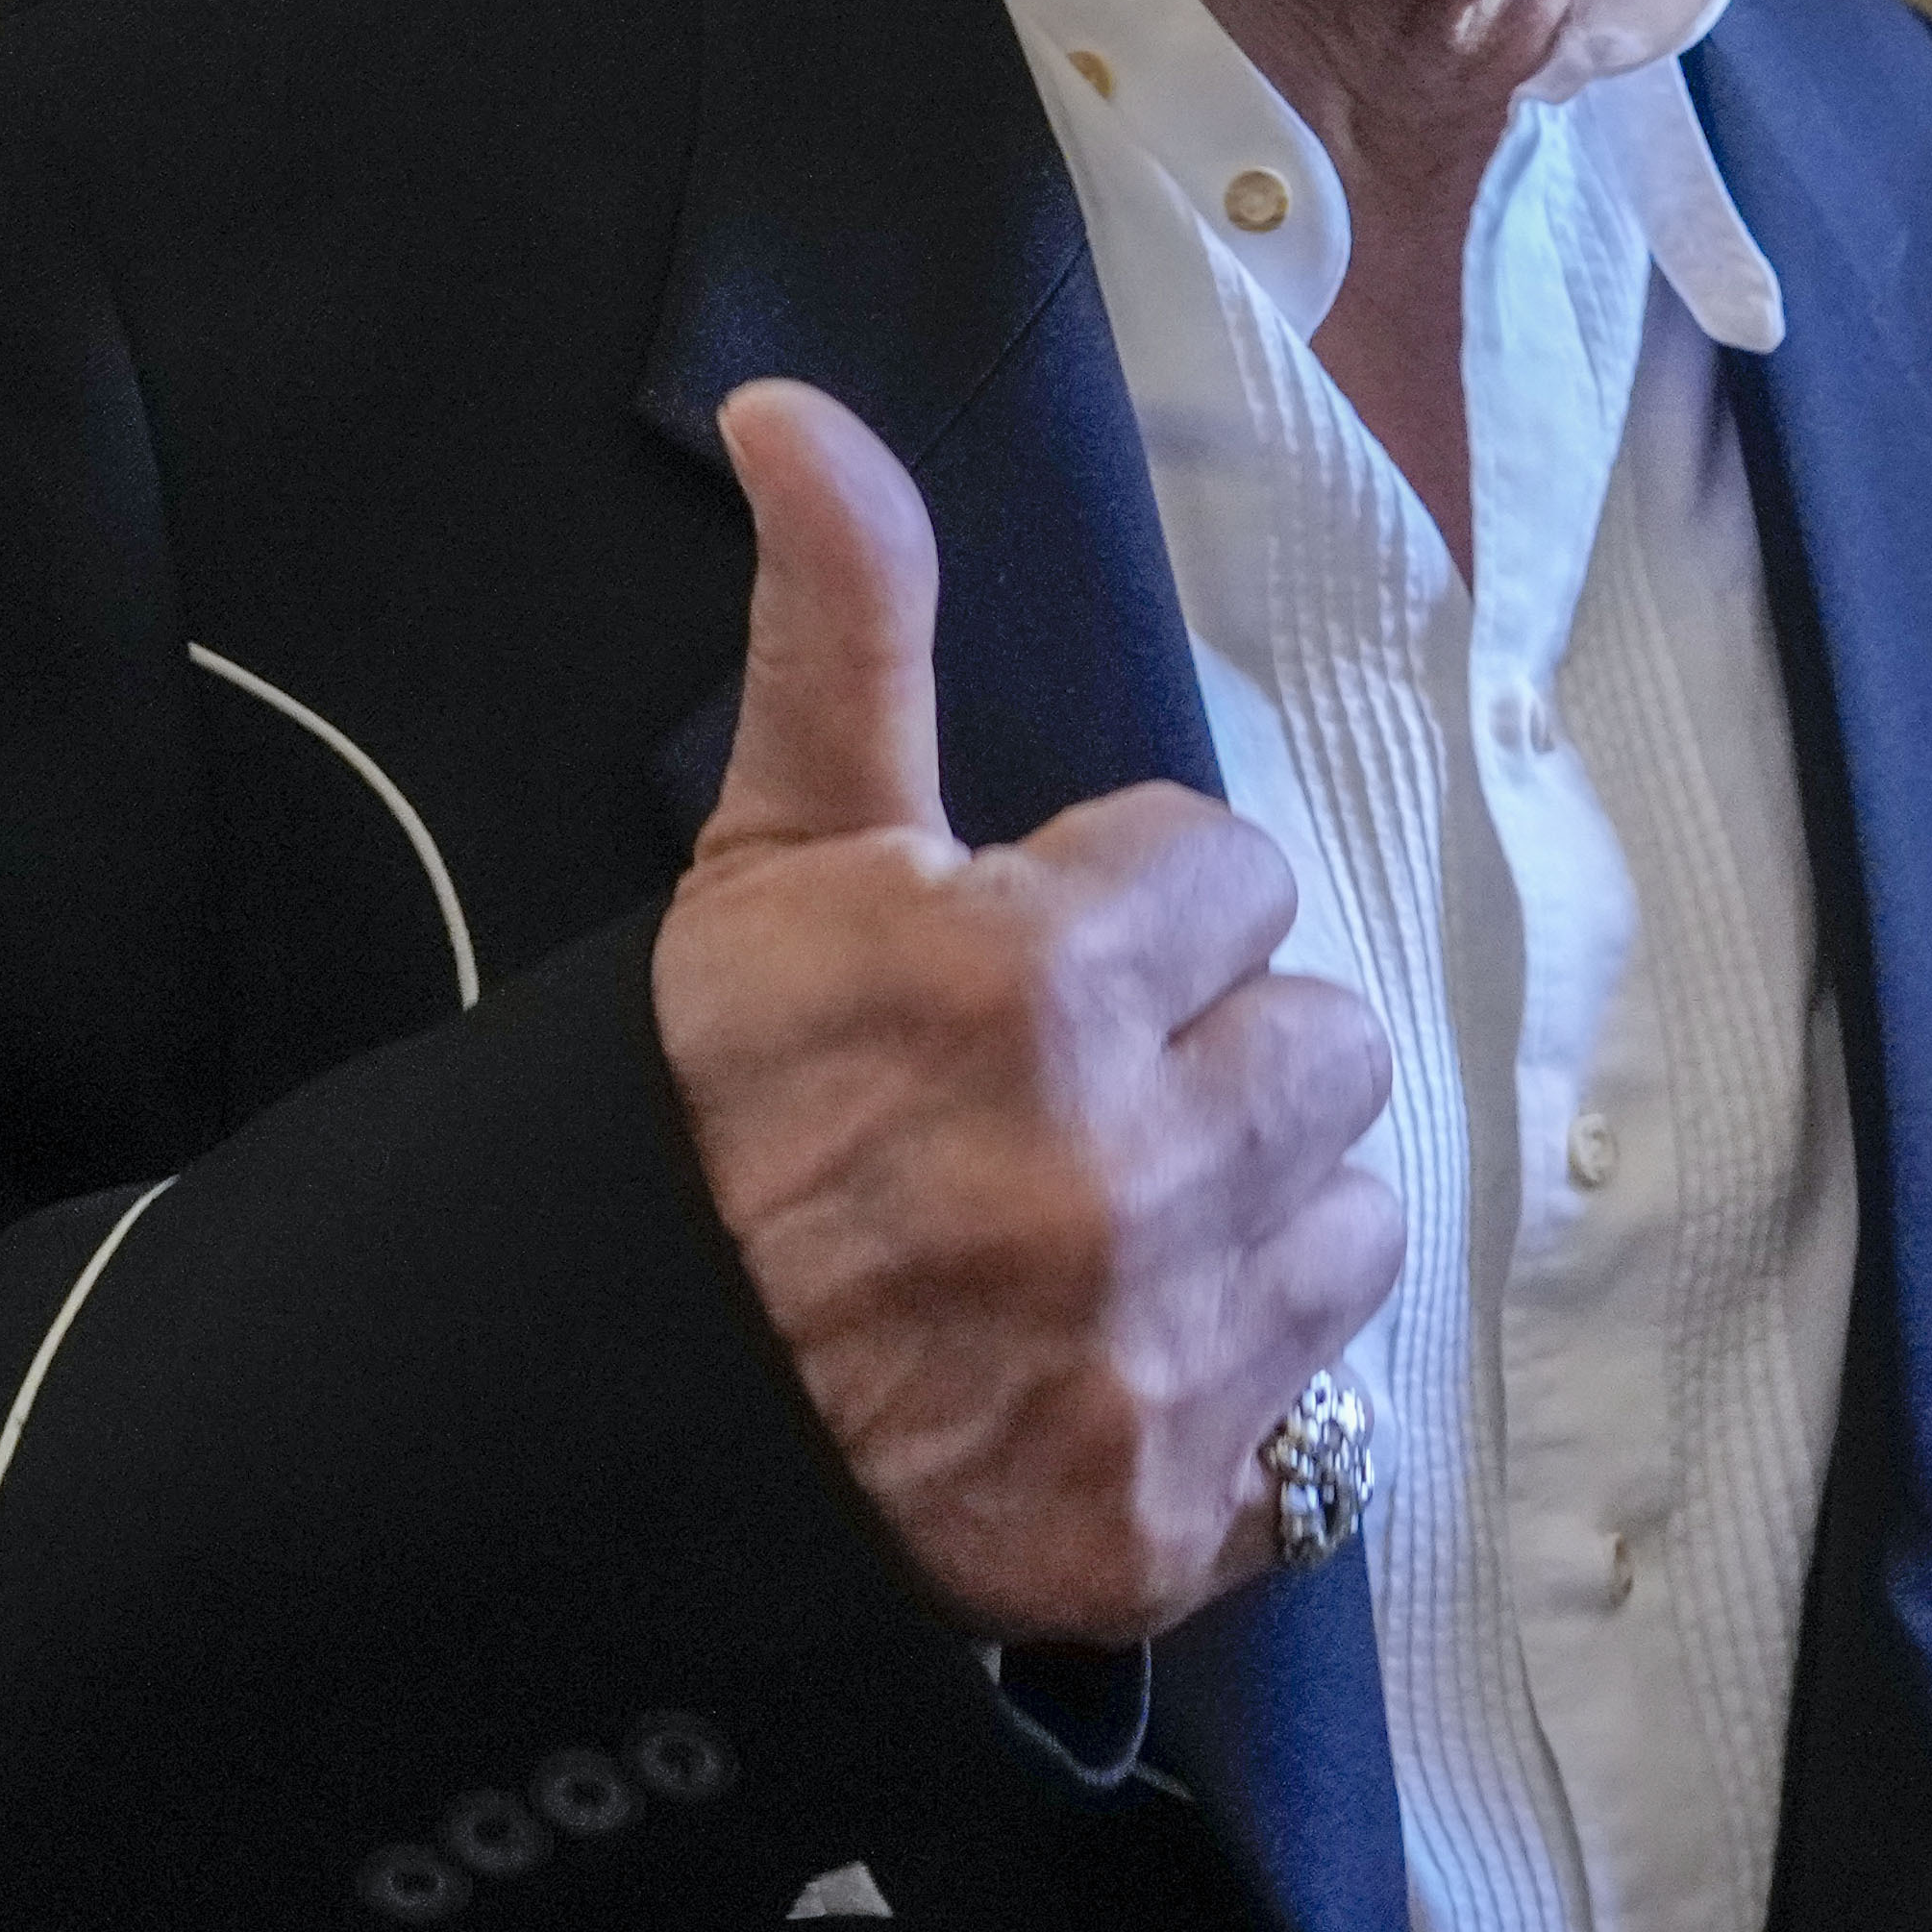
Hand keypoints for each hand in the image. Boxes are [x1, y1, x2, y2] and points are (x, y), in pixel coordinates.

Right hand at [654, 380, 1404, 1643]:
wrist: (581, 1422)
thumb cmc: (688, 1118)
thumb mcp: (767, 853)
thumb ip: (843, 625)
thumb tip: (800, 410)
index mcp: (1035, 981)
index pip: (1230, 874)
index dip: (1131, 914)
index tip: (1031, 971)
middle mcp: (1120, 1168)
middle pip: (1322, 1043)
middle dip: (1214, 1056)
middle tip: (1070, 1107)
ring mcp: (1152, 1357)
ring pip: (1350, 1219)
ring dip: (1256, 1218)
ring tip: (1106, 1235)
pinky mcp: (1166, 1520)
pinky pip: (1322, 1419)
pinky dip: (1236, 1391)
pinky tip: (1111, 1364)